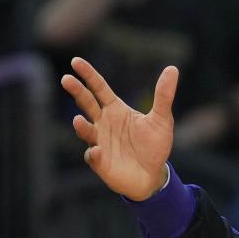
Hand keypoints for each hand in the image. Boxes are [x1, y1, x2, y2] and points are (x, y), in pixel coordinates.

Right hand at [61, 57, 177, 200]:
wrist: (153, 175)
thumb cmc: (155, 146)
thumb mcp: (161, 119)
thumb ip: (163, 95)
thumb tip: (173, 69)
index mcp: (115, 109)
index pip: (98, 87)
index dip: (88, 74)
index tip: (75, 62)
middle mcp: (103, 123)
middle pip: (86, 103)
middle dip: (76, 91)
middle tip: (66, 79)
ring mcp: (99, 142)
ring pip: (86, 131)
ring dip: (82, 126)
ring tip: (78, 120)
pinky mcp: (100, 162)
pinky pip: (93, 157)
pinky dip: (94, 154)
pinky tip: (97, 151)